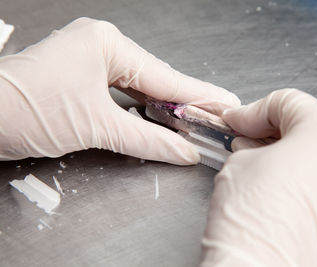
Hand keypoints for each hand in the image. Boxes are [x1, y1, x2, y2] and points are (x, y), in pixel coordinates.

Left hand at [0, 17, 239, 163]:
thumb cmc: (28, 110)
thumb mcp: (96, 127)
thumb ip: (146, 140)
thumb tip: (182, 153)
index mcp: (108, 44)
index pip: (164, 76)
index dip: (198, 95)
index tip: (225, 103)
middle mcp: (102, 45)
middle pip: (155, 78)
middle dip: (185, 100)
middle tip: (216, 113)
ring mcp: (91, 58)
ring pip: (140, 84)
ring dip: (165, 104)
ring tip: (196, 116)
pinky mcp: (83, 75)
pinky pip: (123, 90)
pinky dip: (142, 106)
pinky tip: (160, 115)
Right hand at [201, 89, 316, 265]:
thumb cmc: (252, 219)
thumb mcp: (240, 162)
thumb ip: (252, 144)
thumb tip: (253, 143)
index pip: (289, 102)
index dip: (254, 109)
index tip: (236, 121)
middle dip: (288, 120)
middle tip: (258, 133)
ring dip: (300, 144)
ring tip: (266, 157)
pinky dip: (312, 168)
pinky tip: (283, 180)